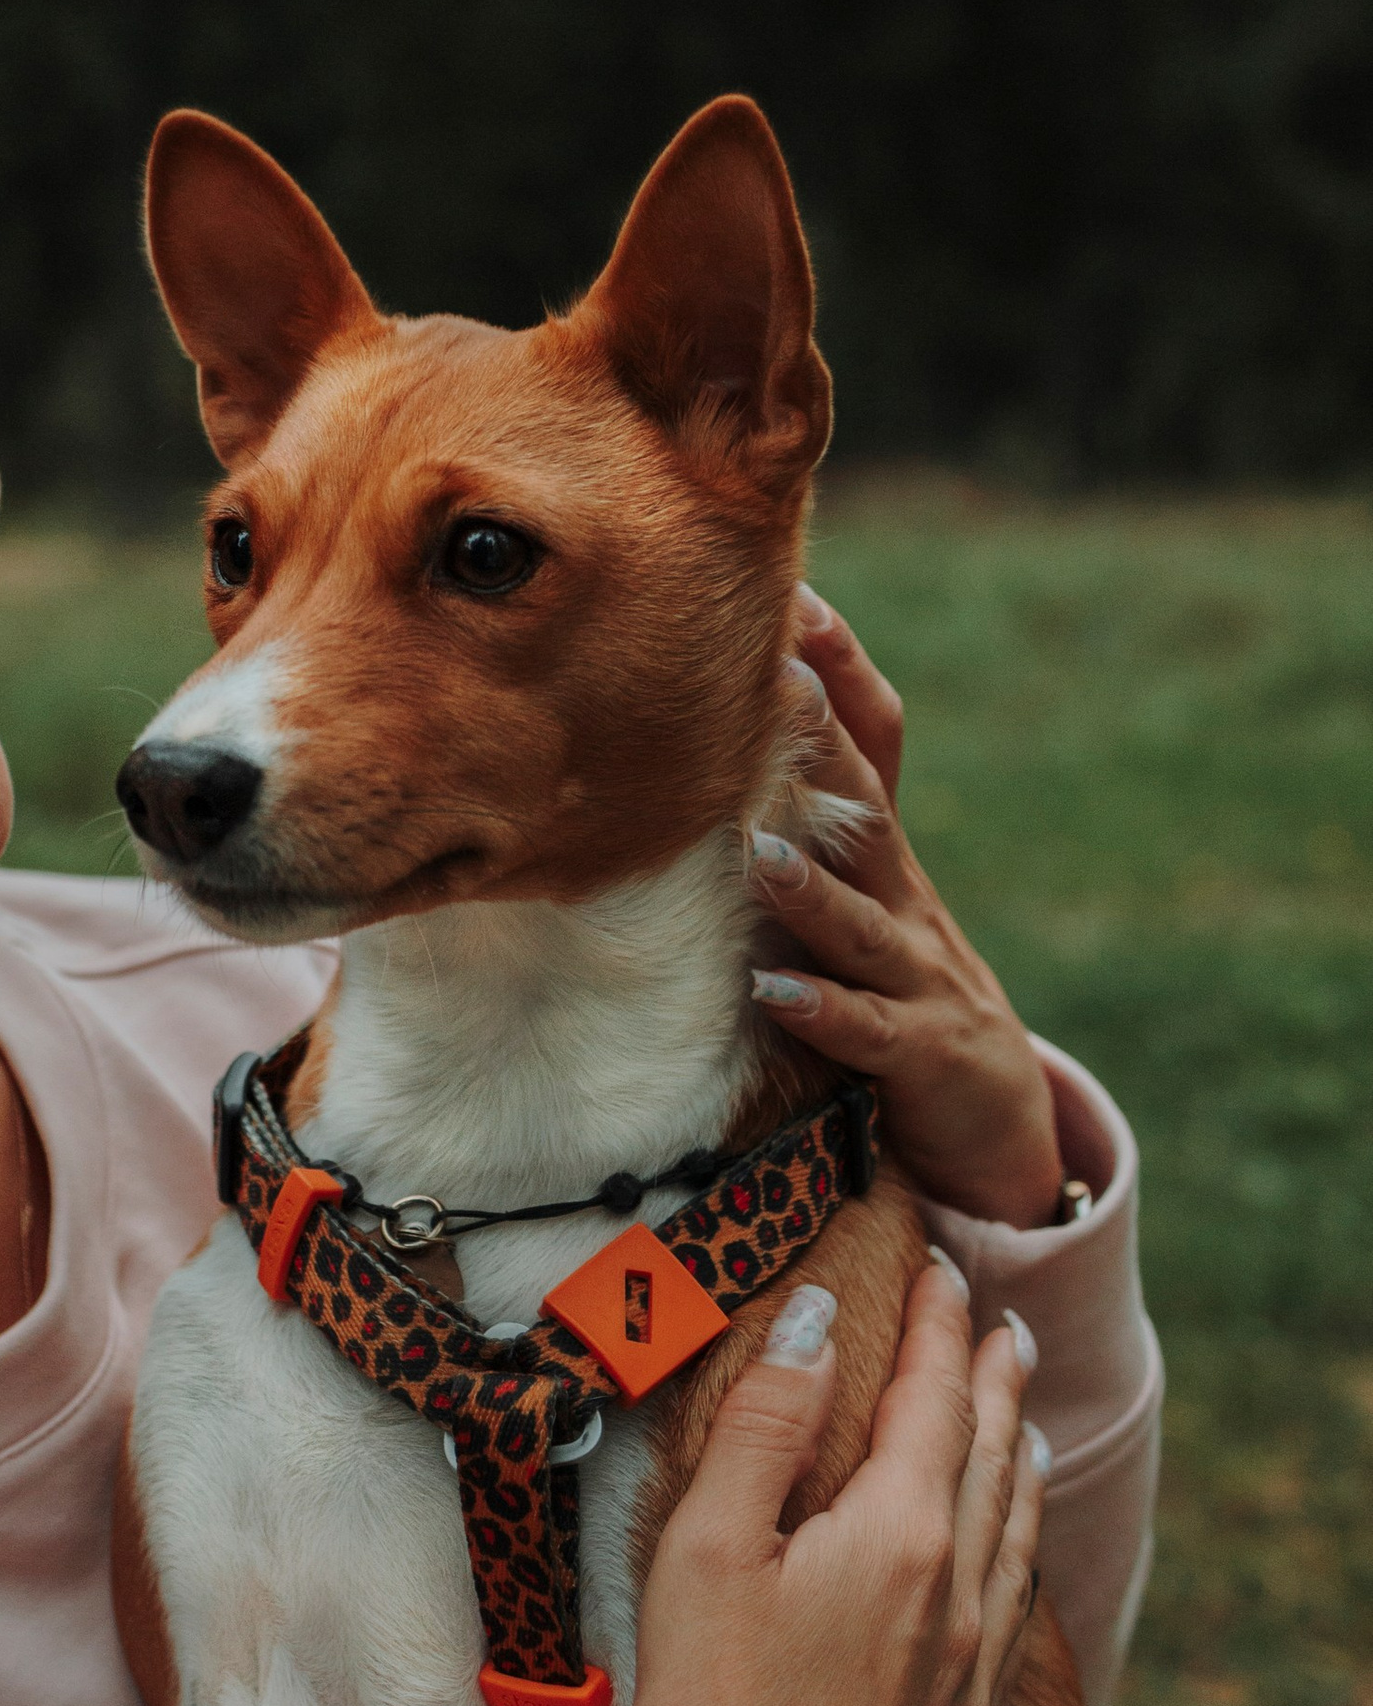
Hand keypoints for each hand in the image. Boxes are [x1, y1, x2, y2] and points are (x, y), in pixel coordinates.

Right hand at [607, 1264, 1044, 1705]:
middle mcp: (957, 1593)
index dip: (936, 1327)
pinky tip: (1007, 1547)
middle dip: (988, 1376)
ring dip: (1016, 1453)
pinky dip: (1019, 1544)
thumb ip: (767, 1424)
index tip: (940, 1270)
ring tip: (1021, 1409)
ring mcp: (970, 1670)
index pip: (930, 1399)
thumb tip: (817, 1319)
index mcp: (898, 1535)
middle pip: (986, 1455)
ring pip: (1013, 1531)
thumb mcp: (708, 1547)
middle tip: (996, 1316)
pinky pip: (1014, 1606)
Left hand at [743, 588, 1064, 1227]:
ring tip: (757, 851)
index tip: (797, 594)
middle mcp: (903, 896)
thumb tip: (710, 742)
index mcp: (880, 853)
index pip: (872, 744)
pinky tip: (775, 991)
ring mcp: (917, 972)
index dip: (842, 671)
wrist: (996, 1112)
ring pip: (860, 922)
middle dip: (827, 743)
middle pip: (870, 809)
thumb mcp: (854, 893)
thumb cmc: (893, 986)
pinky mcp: (921, 1050)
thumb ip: (801, 822)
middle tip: (779, 677)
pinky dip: (823, 1009)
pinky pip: (868, 1029)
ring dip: (811, 888)